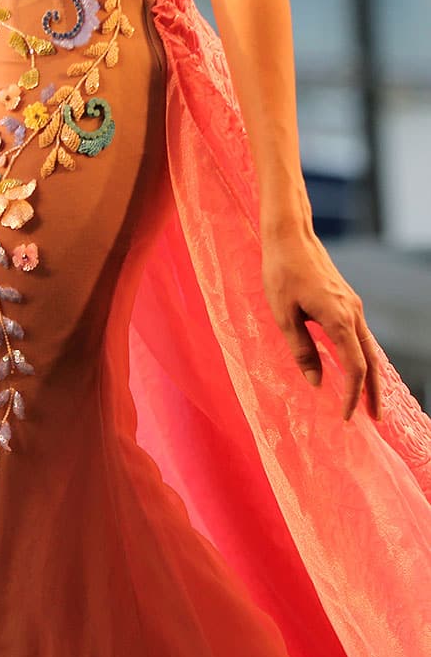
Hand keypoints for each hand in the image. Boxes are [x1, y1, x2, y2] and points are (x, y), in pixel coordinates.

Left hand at [262, 227, 381, 420]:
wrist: (290, 237)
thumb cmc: (281, 273)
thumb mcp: (283, 315)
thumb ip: (301, 350)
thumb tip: (317, 383)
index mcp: (338, 319)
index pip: (355, 368)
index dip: (353, 395)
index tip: (346, 417)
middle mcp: (352, 313)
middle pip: (371, 361)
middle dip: (374, 392)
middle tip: (375, 419)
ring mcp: (352, 306)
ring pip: (369, 348)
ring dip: (370, 376)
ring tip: (370, 400)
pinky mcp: (346, 301)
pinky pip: (360, 336)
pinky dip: (363, 357)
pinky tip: (356, 367)